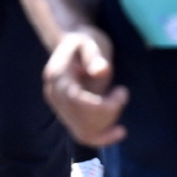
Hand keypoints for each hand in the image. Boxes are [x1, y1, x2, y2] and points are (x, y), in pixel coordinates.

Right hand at [42, 28, 127, 146]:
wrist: (73, 44)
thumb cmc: (86, 40)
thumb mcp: (92, 41)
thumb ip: (95, 56)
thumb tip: (102, 71)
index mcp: (57, 76)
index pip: (77, 101)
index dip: (102, 105)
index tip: (122, 92)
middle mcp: (54, 95)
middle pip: (80, 120)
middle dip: (108, 115)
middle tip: (122, 94)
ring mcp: (59, 108)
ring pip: (82, 132)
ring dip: (106, 127)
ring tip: (120, 105)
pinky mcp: (68, 115)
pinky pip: (82, 134)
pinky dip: (101, 137)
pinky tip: (119, 131)